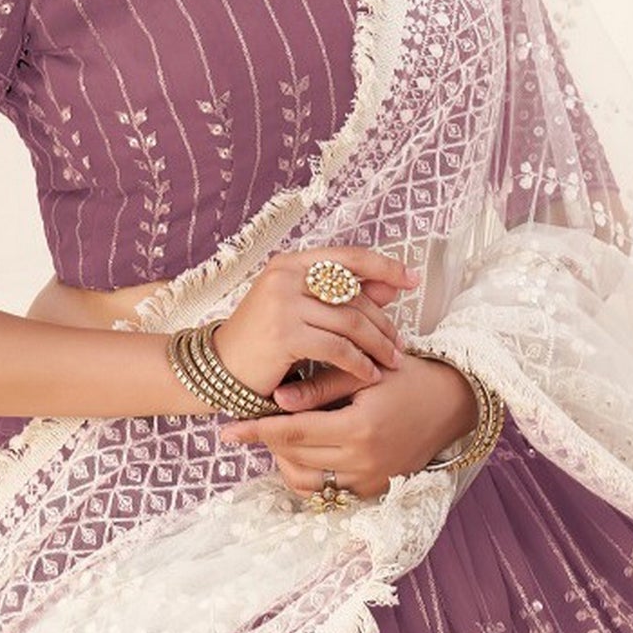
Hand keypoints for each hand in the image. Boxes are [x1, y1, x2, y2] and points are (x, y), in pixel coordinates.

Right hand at [209, 245, 420, 400]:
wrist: (220, 368)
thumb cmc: (262, 341)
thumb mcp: (300, 310)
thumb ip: (341, 296)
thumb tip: (390, 286)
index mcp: (290, 263)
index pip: (348, 257)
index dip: (385, 266)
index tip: (412, 279)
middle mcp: (285, 276)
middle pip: (354, 295)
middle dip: (384, 322)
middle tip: (400, 344)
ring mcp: (283, 302)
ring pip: (350, 322)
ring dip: (377, 345)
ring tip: (392, 361)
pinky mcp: (284, 333)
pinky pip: (337, 348)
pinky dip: (359, 363)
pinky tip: (369, 375)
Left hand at [218, 352, 479, 504]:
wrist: (453, 404)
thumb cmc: (409, 378)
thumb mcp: (366, 372)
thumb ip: (321, 386)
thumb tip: (277, 399)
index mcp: (359, 428)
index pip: (293, 433)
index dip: (256, 431)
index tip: (227, 430)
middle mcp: (364, 462)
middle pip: (295, 458)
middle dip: (268, 441)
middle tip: (252, 422)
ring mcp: (371, 481)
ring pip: (308, 482)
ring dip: (287, 461)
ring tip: (279, 436)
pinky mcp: (376, 490)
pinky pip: (330, 491)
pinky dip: (311, 473)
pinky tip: (305, 450)